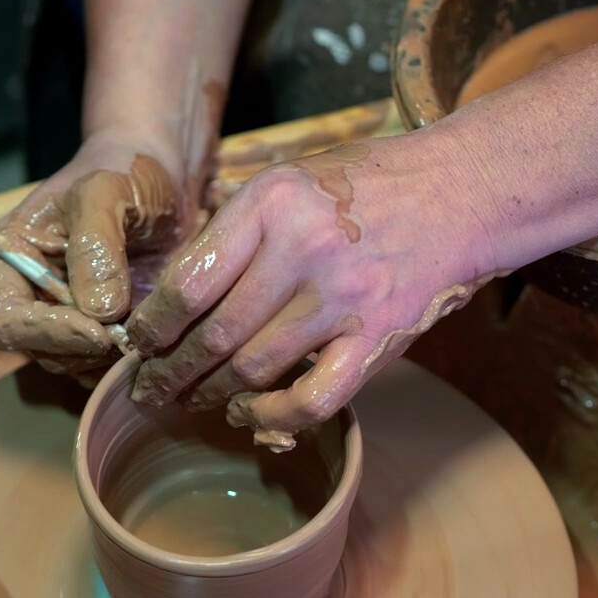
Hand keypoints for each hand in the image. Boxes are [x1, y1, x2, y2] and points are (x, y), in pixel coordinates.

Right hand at [0, 132, 196, 382]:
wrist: (163, 175)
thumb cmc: (125, 170)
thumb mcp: (106, 191)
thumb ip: (96, 245)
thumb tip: (97, 310)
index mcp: (9, 257)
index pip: (6, 318)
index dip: (46, 333)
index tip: (97, 332)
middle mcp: (29, 294)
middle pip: (38, 349)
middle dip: (83, 347)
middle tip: (131, 333)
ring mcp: (63, 316)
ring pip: (72, 363)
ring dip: (107, 357)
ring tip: (146, 327)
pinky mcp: (98, 332)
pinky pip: (103, 365)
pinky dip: (126, 360)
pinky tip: (155, 335)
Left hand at [123, 136, 500, 450]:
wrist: (460, 192)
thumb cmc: (364, 188)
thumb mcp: (289, 181)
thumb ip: (236, 231)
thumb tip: (172, 295)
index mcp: (273, 203)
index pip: (190, 280)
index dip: (154, 325)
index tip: (138, 344)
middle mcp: (305, 249)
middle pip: (215, 333)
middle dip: (171, 371)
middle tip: (149, 388)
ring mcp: (344, 298)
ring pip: (254, 368)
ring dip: (212, 393)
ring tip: (191, 399)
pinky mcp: (377, 337)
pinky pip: (313, 397)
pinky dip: (273, 415)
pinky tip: (250, 413)